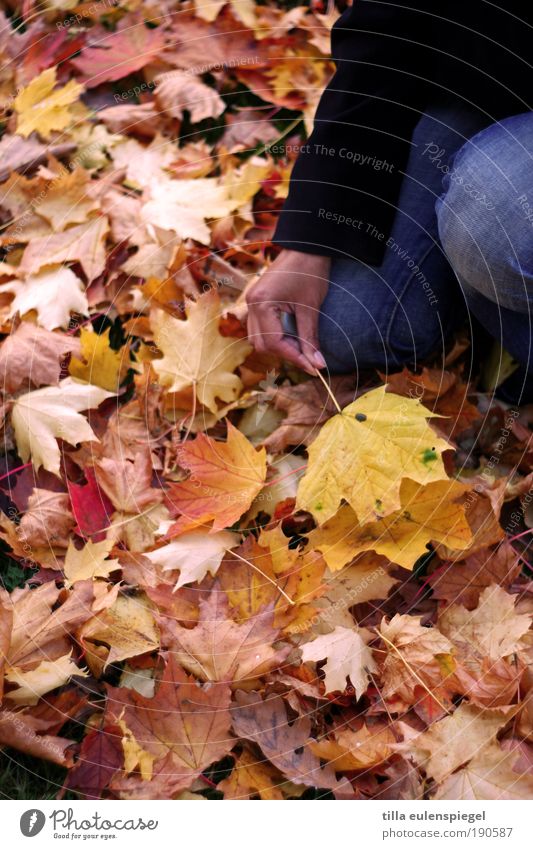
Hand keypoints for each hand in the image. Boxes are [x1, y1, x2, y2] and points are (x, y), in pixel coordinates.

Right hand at [246, 249, 329, 373]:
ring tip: (302, 347)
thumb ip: (310, 338)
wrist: (307, 246)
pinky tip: (293, 336)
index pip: (274, 342)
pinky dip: (276, 336)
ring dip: (279, 346)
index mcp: (262, 303)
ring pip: (259, 338)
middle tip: (309, 359)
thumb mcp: (311, 307)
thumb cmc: (311, 271)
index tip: (313, 368)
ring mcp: (252, 301)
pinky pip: (261, 328)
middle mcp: (251, 303)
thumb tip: (317, 364)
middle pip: (262, 343)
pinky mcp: (258, 301)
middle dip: (285, 354)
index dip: (294, 357)